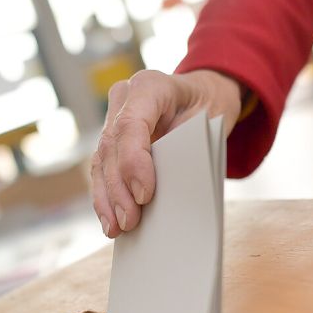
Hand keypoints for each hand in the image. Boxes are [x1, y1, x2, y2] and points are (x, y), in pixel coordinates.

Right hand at [92, 69, 242, 237]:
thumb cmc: (209, 108)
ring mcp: (113, 116)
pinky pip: (102, 168)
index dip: (133, 162)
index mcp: (150, 85)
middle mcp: (125, 97)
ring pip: (101, 160)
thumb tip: (163, 195)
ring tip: (117, 228)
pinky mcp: (111, 138)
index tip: (143, 195)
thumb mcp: (211, 122)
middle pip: (111, 146)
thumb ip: (186, 150)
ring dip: (107, 197)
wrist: (203, 94)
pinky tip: (110, 220)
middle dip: (118, 188)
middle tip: (129, 221)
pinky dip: (106, 196)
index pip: (131, 124)